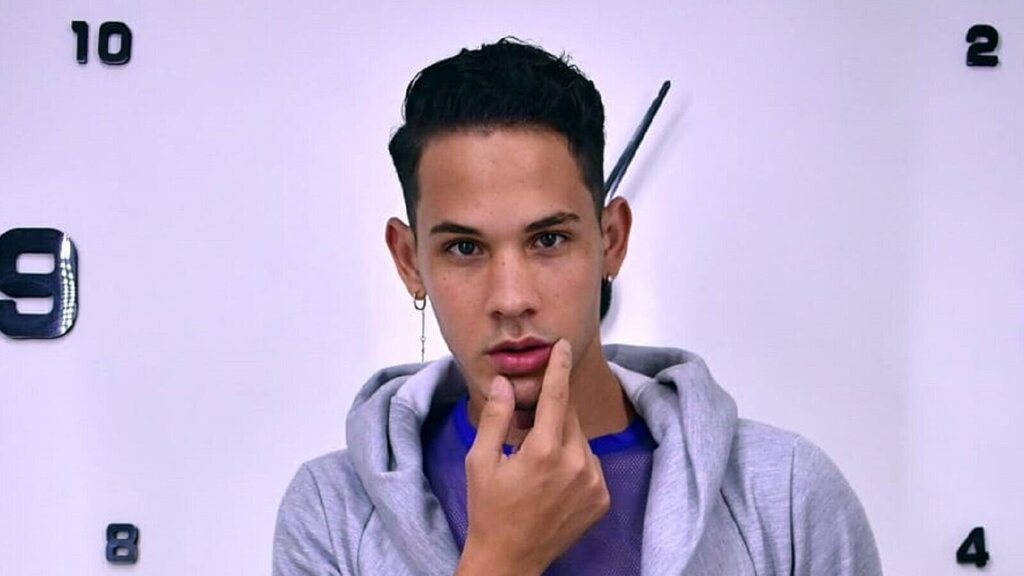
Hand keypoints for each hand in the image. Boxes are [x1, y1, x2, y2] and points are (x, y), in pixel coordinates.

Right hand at [455, 339, 609, 575]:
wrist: (510, 559)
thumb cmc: (489, 509)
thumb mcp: (480, 461)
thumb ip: (495, 417)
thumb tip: (504, 383)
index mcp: (545, 451)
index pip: (557, 396)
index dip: (559, 367)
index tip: (564, 346)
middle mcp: (576, 464)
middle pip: (569, 416)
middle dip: (551, 413)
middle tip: (527, 430)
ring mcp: (593, 483)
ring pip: (580, 439)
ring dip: (562, 439)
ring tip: (537, 464)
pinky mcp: (602, 498)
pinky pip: (590, 463)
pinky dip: (574, 461)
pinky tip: (552, 480)